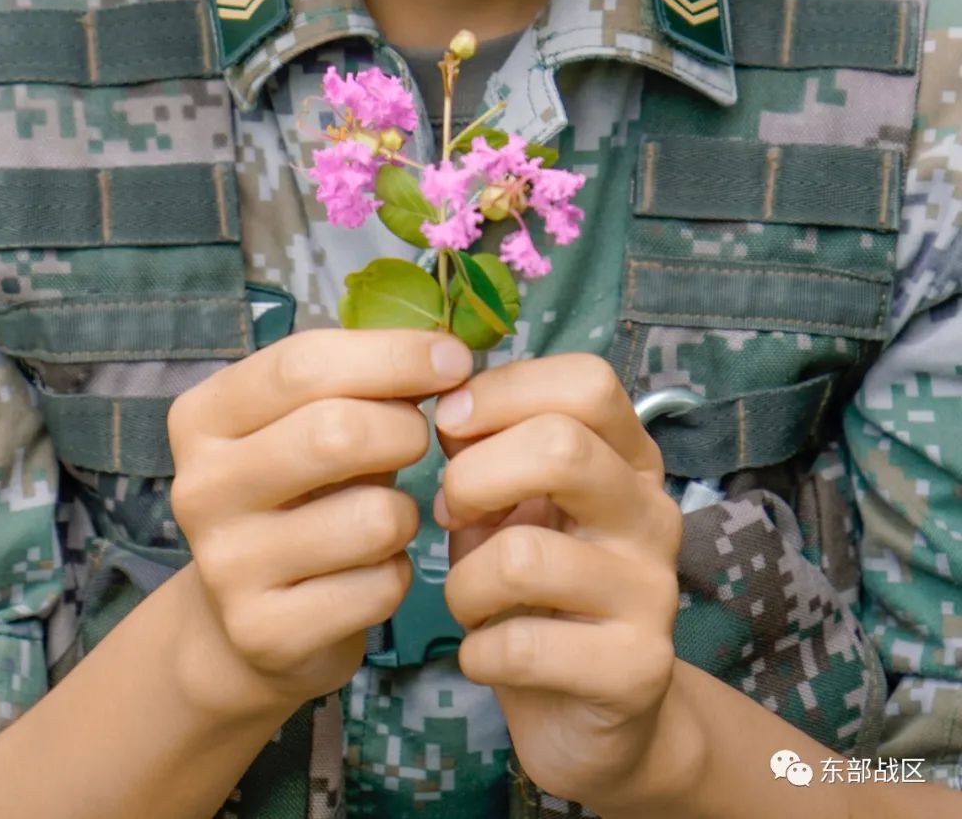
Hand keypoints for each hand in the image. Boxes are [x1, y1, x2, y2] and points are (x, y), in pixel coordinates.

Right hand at [166, 327, 472, 729]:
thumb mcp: (309, 424)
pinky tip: (370, 572)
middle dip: (405, 429)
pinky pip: (379, 586)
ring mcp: (226, 566)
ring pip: (372, 517)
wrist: (246, 622)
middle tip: (421, 439)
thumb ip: (363, 384)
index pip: (302, 365)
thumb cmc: (299, 494)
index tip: (453, 360)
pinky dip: (397, 574)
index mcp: (203, 417)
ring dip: (405, 511)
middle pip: (335, 432)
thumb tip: (447, 359)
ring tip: (386, 515)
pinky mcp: (265, 632)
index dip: (392, 355)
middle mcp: (200, 487)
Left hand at [433, 354, 686, 808]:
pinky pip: (524, 646)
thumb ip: (485, 450)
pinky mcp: (637, 669)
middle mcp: (652, 513)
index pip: (587, 382)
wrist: (595, 716)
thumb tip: (445, 405)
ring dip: (464, 584)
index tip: (448, 422)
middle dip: (474, 477)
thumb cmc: (537, 590)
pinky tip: (485, 656)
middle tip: (447, 513)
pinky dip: (479, 652)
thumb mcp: (509, 506)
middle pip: (562, 447)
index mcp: (628, 458)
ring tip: (467, 600)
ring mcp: (653, 592)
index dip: (505, 390)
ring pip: (525, 556)